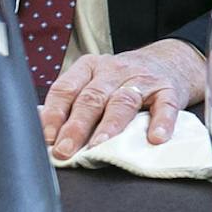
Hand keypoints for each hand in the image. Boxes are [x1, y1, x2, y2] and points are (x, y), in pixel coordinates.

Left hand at [40, 39, 206, 157]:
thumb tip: (41, 132)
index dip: (54, 114)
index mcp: (89, 67)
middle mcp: (114, 70)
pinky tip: (155, 138)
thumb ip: (71, 103)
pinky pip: (165, 106)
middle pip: (92, 98)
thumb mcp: (94, 81)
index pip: (66, 89)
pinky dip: (161, 122)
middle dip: (76, 126)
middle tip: (66, 150)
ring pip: (123, 102)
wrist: (170, 61)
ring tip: (99, 146)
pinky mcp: (168, 90)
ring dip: (110, 125)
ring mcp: (142, 79)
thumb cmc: (122, 80)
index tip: (46, 138)